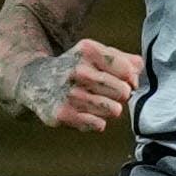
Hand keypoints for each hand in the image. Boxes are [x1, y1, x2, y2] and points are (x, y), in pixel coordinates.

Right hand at [16, 38, 142, 131]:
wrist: (35, 81)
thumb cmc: (74, 68)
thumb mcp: (95, 54)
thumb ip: (122, 59)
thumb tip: (139, 67)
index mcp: (88, 51)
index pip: (127, 70)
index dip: (131, 79)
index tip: (125, 81)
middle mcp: (78, 71)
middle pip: (124, 92)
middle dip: (121, 95)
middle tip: (108, 93)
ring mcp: (71, 94)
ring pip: (114, 110)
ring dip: (109, 109)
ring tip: (96, 103)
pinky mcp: (63, 114)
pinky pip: (99, 125)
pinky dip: (96, 121)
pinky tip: (84, 113)